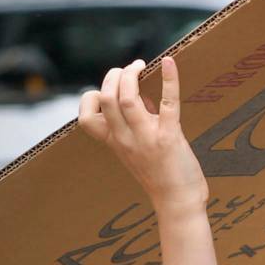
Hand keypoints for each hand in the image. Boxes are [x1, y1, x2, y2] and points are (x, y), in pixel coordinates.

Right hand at [79, 57, 209, 215]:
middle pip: (106, 98)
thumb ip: (138, 125)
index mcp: (115, 143)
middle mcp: (125, 139)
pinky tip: (170, 62)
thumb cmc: (162, 176)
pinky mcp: (170, 136)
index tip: (110, 89)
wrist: (177, 202)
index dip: (92, 97)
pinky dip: (169, 79)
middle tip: (130, 68)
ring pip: (127, 98)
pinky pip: (168, 103)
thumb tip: (147, 99)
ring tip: (140, 65)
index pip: (86, 117)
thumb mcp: (139, 150)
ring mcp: (146, 137)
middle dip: (114, 75)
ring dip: (131, 75)